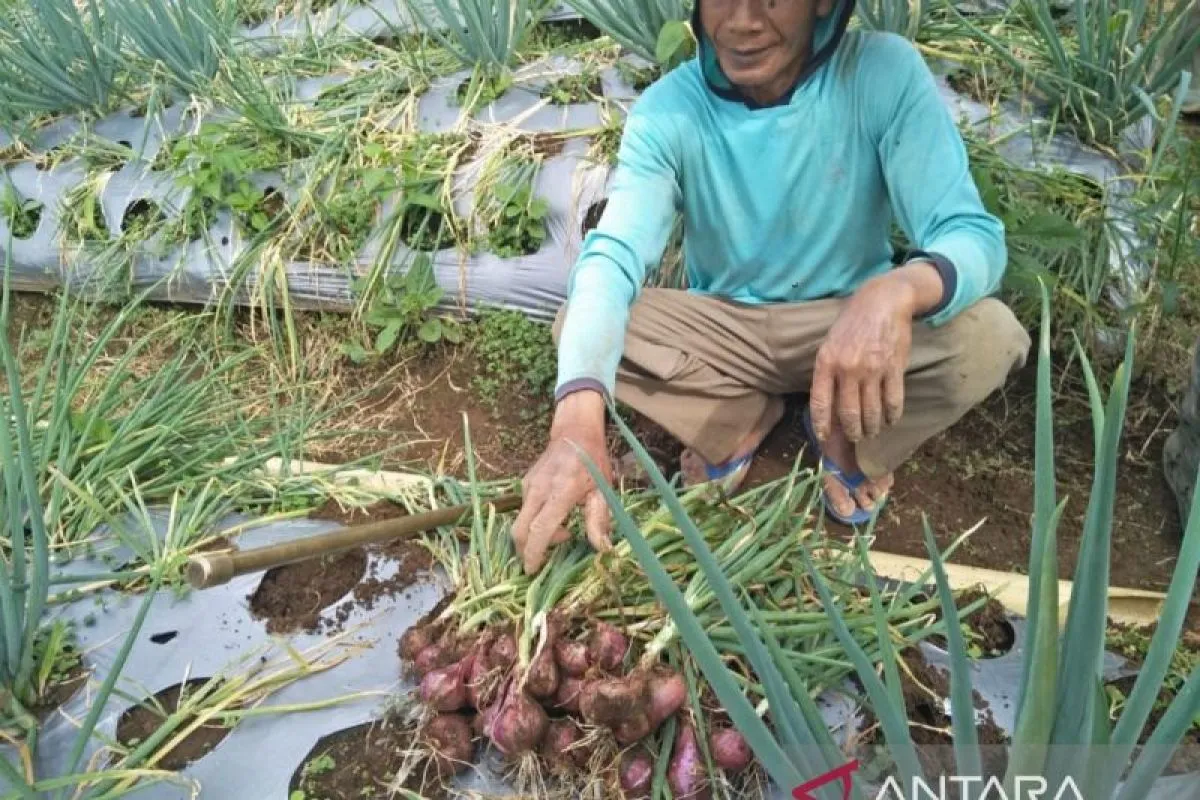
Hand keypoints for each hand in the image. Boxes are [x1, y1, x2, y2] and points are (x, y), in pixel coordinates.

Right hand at [512, 390, 612, 574]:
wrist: (575, 431)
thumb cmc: (593, 461)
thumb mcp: (603, 490)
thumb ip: (599, 520)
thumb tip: (602, 549)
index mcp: (561, 492)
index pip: (540, 530)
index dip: (534, 553)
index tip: (532, 570)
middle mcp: (539, 489)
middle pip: (519, 530)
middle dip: (526, 551)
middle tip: (543, 560)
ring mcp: (529, 485)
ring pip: (521, 521)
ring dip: (534, 535)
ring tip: (561, 532)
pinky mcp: (525, 483)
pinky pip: (524, 509)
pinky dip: (534, 521)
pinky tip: (554, 517)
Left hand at [809, 264, 942, 442]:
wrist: (881, 302)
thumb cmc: (851, 325)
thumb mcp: (829, 345)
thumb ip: (827, 374)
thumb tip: (828, 407)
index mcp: (826, 363)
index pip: (820, 403)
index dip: (822, 426)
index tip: (825, 438)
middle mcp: (848, 369)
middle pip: (849, 414)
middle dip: (852, 432)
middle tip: (855, 437)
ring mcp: (872, 370)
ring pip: (872, 412)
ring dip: (872, 428)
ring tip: (872, 431)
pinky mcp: (894, 368)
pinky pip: (893, 402)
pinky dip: (892, 416)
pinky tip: (890, 420)